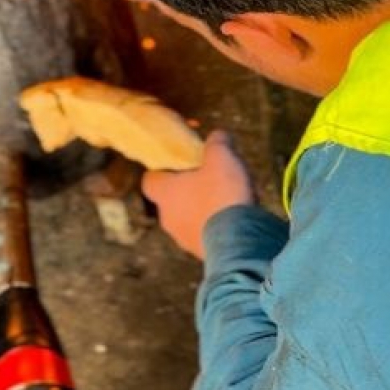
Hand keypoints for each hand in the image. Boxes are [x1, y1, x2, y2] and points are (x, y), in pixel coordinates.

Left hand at [142, 130, 254, 258]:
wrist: (239, 241)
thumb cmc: (222, 193)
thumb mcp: (221, 156)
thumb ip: (216, 142)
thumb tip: (217, 135)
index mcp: (164, 193)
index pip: (150, 180)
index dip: (163, 170)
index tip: (180, 163)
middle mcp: (168, 218)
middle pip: (171, 199)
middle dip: (187, 189)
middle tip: (209, 179)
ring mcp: (183, 239)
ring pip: (187, 218)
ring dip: (201, 209)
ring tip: (226, 199)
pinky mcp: (201, 253)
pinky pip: (204, 234)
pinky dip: (214, 226)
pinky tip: (233, 218)